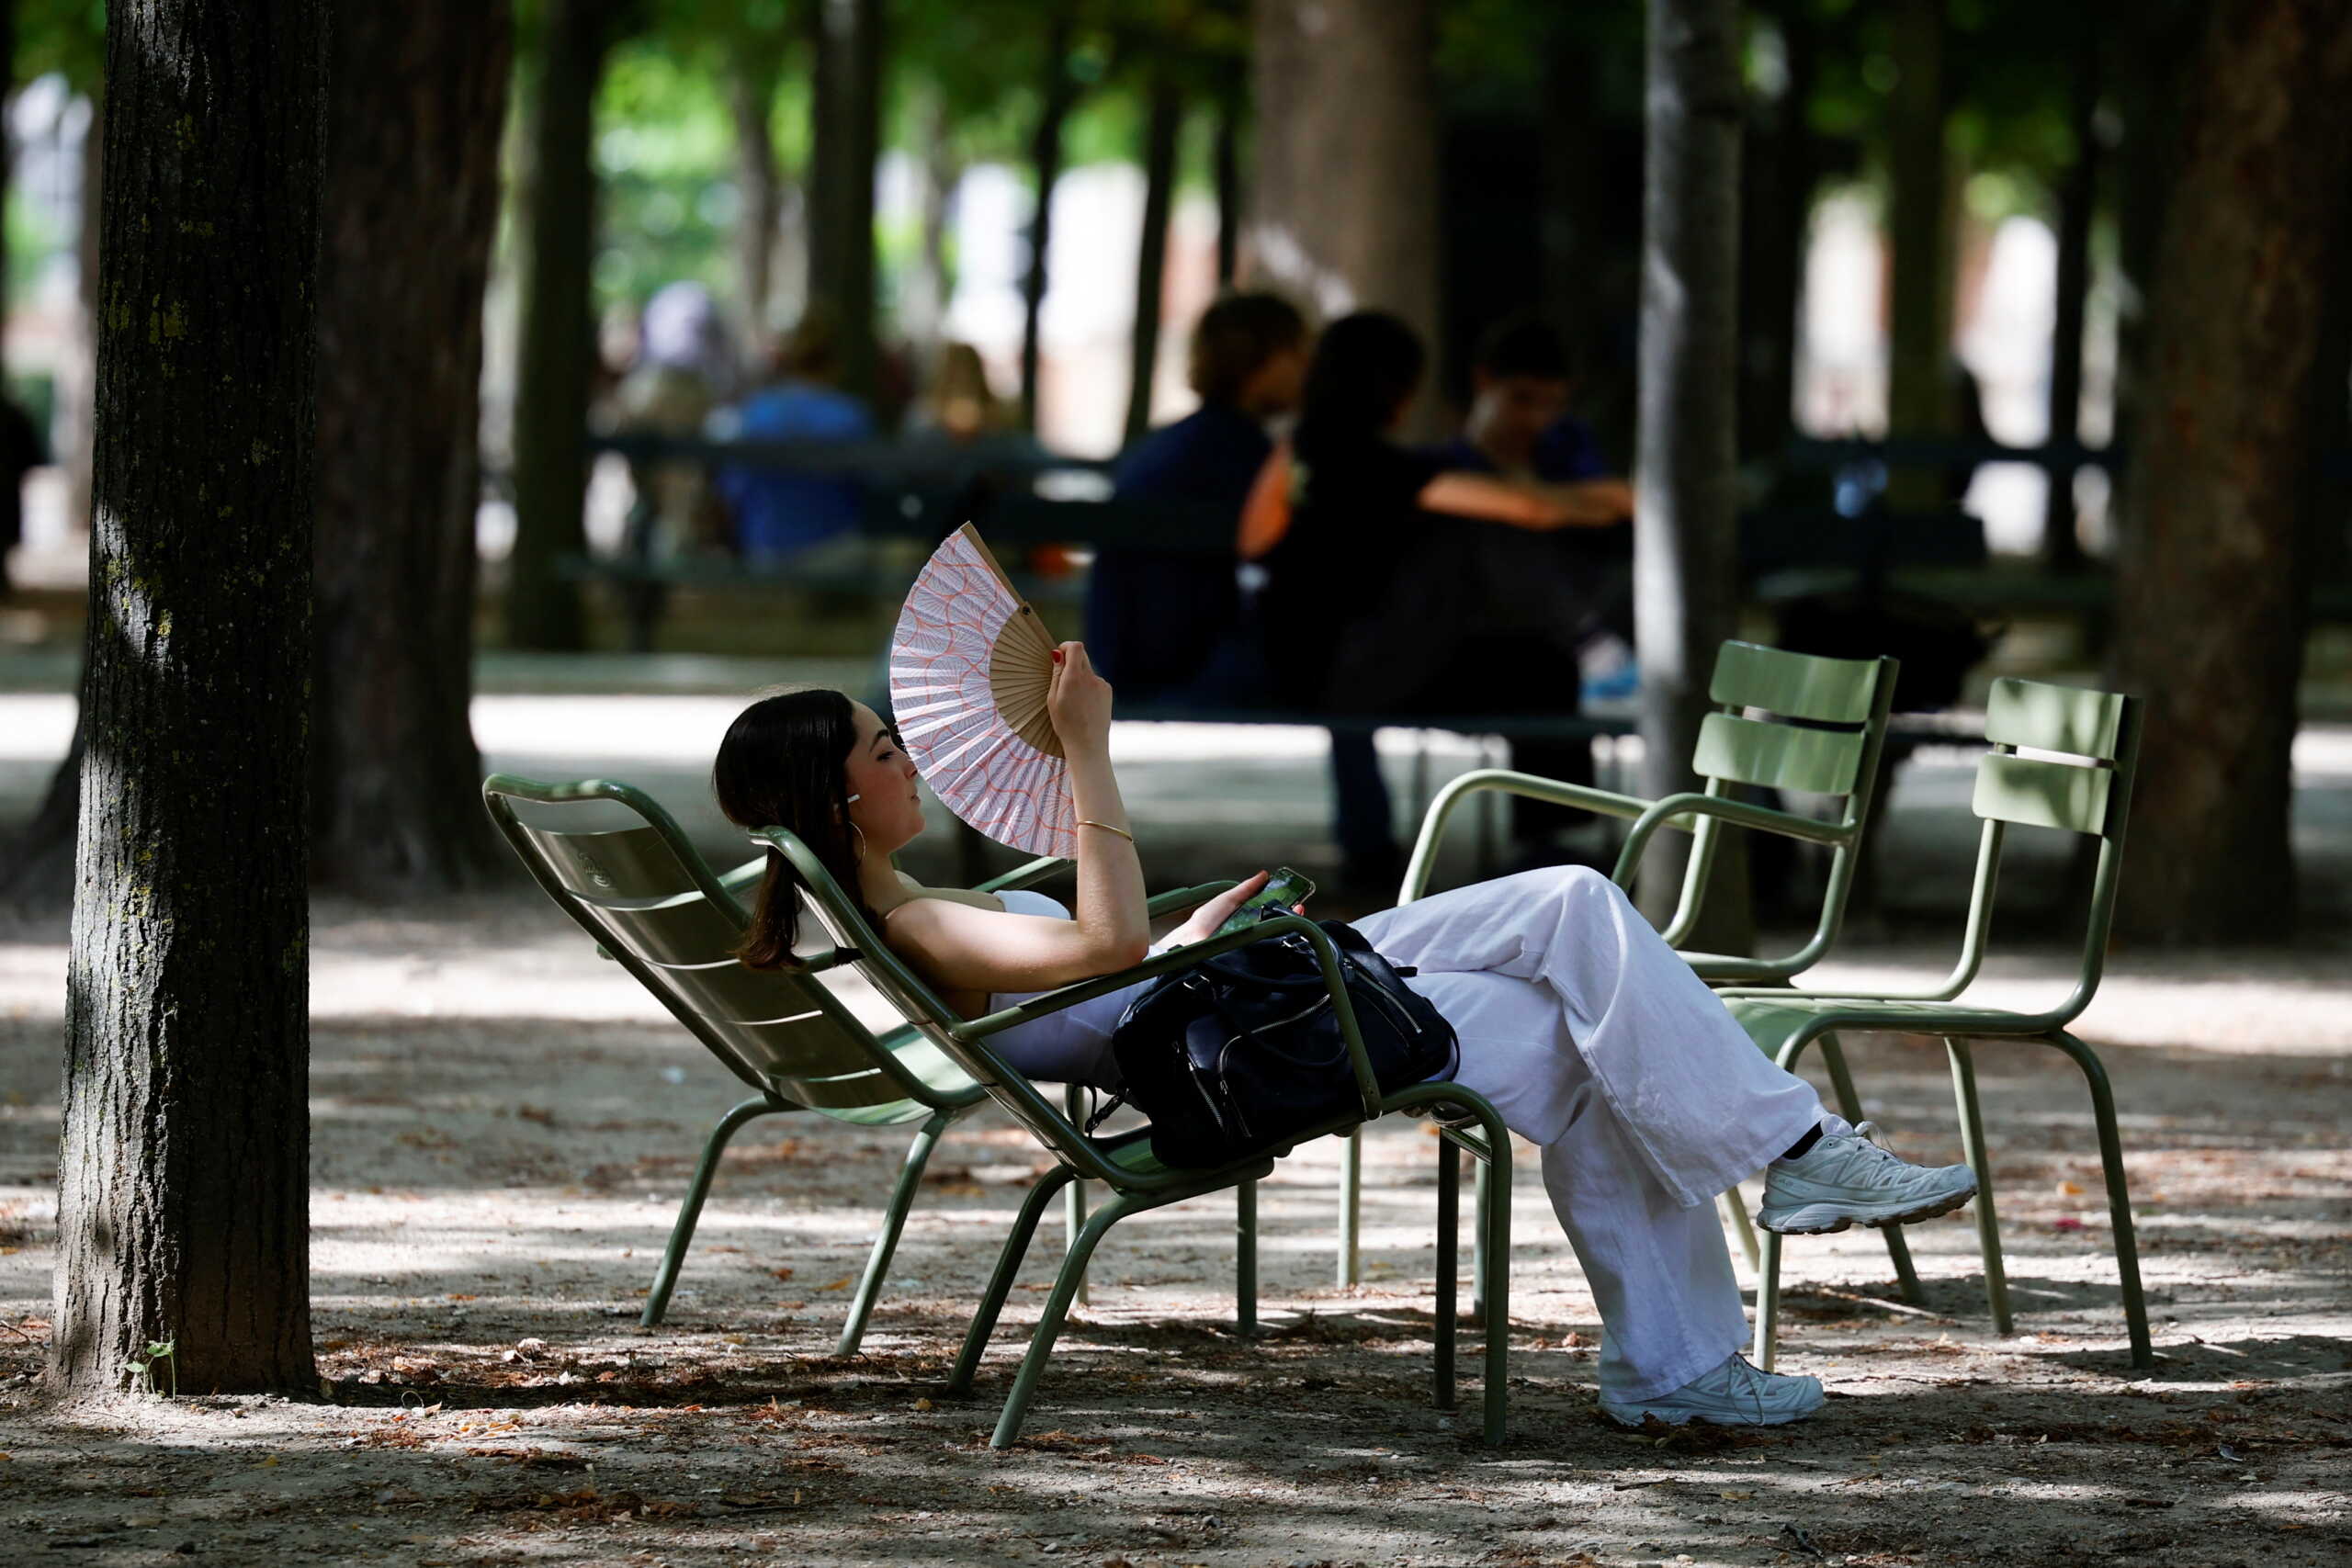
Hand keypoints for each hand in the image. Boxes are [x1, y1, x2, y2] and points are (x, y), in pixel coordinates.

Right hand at [1045, 640, 1112, 751]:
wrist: (1088, 743)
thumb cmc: (1065, 724)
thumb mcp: (1053, 699)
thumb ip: (1057, 674)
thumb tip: (1058, 654)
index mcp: (1074, 678)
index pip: (1076, 647)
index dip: (1066, 646)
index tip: (1059, 655)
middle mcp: (1091, 677)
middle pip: (1082, 656)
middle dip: (1071, 661)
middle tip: (1063, 679)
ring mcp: (1102, 684)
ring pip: (1088, 670)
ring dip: (1080, 676)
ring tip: (1074, 699)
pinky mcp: (1108, 691)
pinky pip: (1095, 681)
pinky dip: (1088, 686)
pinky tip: (1084, 704)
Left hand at [1169, 870, 1298, 947]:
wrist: (1191, 944)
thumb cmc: (1204, 922)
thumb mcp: (1227, 900)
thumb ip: (1246, 888)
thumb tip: (1264, 874)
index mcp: (1247, 915)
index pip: (1272, 909)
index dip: (1285, 903)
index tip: (1296, 900)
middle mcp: (1251, 930)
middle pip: (1277, 922)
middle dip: (1290, 915)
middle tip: (1299, 908)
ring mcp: (1253, 944)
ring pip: (1276, 936)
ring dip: (1286, 927)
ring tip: (1294, 916)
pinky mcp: (1251, 957)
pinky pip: (1269, 950)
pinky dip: (1277, 942)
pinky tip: (1283, 933)